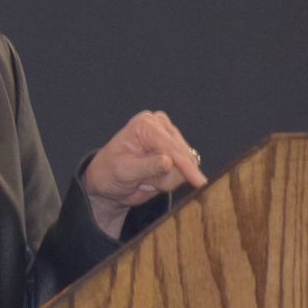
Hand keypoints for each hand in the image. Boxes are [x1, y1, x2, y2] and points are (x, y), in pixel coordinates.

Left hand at [82, 109, 206, 238]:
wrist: (107, 182)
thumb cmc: (109, 173)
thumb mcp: (124, 172)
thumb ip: (147, 167)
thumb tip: (169, 161)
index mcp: (145, 125)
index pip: (171, 147)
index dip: (185, 166)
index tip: (199, 182)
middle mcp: (160, 127)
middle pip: (183, 157)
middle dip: (166, 176)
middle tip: (143, 180)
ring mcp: (170, 139)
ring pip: (186, 167)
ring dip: (166, 180)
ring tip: (146, 179)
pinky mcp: (176, 153)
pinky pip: (184, 173)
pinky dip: (169, 181)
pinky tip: (153, 179)